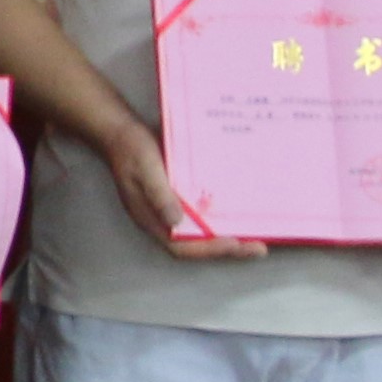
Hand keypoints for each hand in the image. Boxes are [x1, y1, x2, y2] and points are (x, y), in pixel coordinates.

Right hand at [102, 124, 259, 261]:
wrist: (123, 132)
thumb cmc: (132, 150)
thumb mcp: (145, 169)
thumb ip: (159, 195)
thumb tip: (175, 222)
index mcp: (152, 220)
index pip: (181, 246)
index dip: (208, 250)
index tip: (234, 244)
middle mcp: (165, 220)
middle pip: (197, 245)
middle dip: (228, 248)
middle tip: (258, 248)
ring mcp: (174, 210)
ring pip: (204, 232)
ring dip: (229, 236)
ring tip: (257, 236)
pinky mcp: (182, 197)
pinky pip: (205, 214)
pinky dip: (223, 217)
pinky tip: (241, 212)